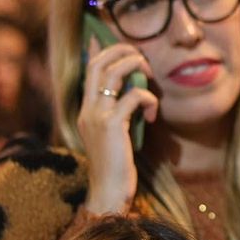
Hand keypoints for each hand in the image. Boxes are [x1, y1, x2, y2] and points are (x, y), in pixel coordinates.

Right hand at [77, 38, 159, 215]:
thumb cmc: (115, 167)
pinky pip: (133, 96)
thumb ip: (118, 113)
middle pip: (99, 63)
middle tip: (141, 56)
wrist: (108, 193)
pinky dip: (148, 99)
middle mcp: (87, 109)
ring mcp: (97, 115)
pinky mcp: (112, 125)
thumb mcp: (113, 136)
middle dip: (121, 51)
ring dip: (135, 67)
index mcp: (85, 110)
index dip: (105, 51)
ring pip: (113, 72)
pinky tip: (153, 115)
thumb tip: (134, 91)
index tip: (124, 46)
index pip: (90, 69)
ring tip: (149, 76)